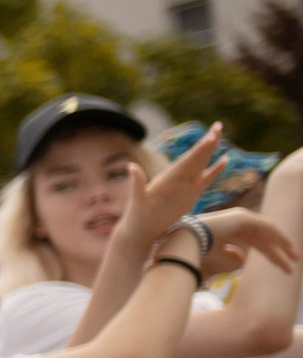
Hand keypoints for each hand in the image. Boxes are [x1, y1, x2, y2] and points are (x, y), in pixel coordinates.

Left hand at [121, 124, 225, 246]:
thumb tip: (132, 166)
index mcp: (168, 178)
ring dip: (210, 151)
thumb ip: (137, 184)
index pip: (187, 160)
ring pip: (201, 165)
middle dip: (207, 142)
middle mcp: (177, 179)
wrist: (139, 231)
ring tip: (219, 135)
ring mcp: (184, 186)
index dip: (199, 149)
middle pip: (195, 157)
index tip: (211, 135)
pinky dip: (215, 170)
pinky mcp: (190, 195)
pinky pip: (206, 179)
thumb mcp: (137, 201)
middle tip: (218, 125)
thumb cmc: (136, 218)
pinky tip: (224, 160)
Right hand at [194, 206, 297, 279]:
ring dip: (283, 244)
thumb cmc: (199, 253)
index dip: (270, 254)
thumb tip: (243, 257)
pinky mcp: (243, 217)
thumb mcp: (219, 259)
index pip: (256, 243)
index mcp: (230, 233)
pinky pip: (267, 227)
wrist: (186, 244)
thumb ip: (233, 258)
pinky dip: (279, 236)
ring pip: (268, 232)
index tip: (282, 266)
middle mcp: (237, 224)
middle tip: (294, 262)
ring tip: (295, 257)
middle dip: (279, 251)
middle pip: (265, 239)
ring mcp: (240, 218)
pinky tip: (289, 246)